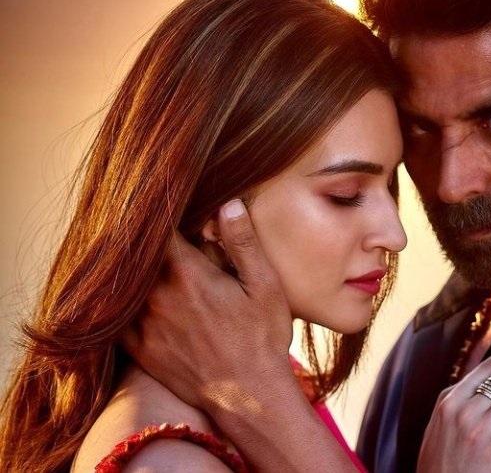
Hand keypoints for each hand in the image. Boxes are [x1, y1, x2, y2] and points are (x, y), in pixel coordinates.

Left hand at [123, 199, 293, 409]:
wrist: (250, 396)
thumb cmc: (263, 338)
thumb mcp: (264, 285)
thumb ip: (243, 242)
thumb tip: (228, 203)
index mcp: (188, 273)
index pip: (158, 230)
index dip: (159, 213)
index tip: (164, 205)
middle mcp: (158, 295)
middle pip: (137, 254)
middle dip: (146, 240)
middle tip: (155, 229)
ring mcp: (144, 324)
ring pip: (124, 283)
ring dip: (133, 268)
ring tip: (142, 259)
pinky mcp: (140, 349)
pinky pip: (116, 318)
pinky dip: (118, 302)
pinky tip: (125, 295)